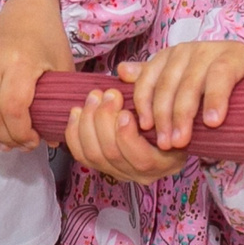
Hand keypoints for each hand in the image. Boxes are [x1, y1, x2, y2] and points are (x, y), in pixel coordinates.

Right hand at [0, 0, 71, 148]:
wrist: (25, 13)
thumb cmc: (46, 42)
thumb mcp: (62, 70)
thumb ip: (58, 104)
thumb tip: (53, 140)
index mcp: (20, 61)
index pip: (13, 110)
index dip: (21, 134)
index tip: (31, 140)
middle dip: (4, 139)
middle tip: (16, 142)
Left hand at [62, 86, 184, 182]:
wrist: (163, 124)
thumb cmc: (168, 108)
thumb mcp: (166, 95)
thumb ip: (149, 82)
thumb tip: (123, 70)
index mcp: (165, 162)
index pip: (142, 159)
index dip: (127, 136)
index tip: (124, 112)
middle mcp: (142, 174)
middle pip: (113, 154)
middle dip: (104, 121)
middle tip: (107, 94)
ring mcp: (120, 172)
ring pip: (94, 155)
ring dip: (88, 123)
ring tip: (93, 97)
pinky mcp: (102, 166)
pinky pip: (81, 155)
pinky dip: (75, 133)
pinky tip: (77, 112)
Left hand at [127, 40, 243, 150]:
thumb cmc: (216, 93)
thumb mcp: (183, 91)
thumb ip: (154, 83)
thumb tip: (121, 72)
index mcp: (170, 57)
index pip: (147, 79)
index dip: (144, 105)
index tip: (145, 129)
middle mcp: (187, 50)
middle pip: (167, 85)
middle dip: (164, 117)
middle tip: (167, 145)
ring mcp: (212, 49)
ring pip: (190, 83)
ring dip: (185, 114)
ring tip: (184, 140)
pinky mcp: (237, 55)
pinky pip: (220, 78)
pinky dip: (215, 101)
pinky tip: (213, 122)